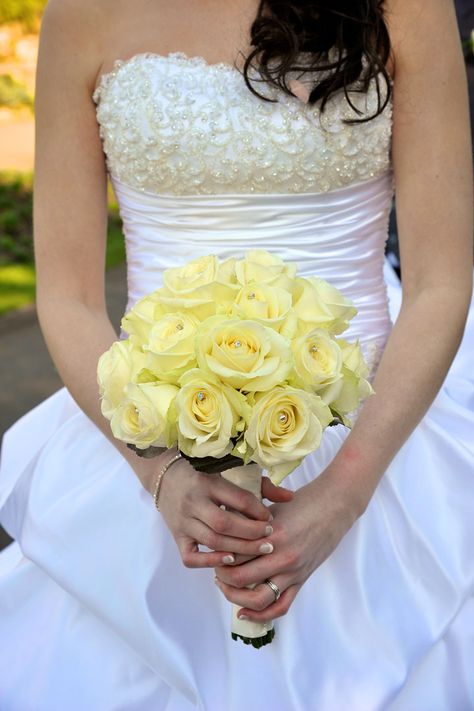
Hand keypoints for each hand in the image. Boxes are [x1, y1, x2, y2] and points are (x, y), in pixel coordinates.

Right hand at [147, 451, 290, 569]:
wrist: (165, 475)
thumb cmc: (204, 473)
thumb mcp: (230, 471)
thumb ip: (261, 485)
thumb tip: (291, 497)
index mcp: (208, 482)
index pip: (237, 499)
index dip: (258, 511)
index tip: (271, 518)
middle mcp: (193, 502)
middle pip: (225, 524)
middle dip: (251, 534)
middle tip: (270, 539)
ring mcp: (183, 521)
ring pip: (212, 541)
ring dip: (239, 549)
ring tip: (260, 550)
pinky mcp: (176, 536)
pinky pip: (190, 557)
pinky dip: (210, 562)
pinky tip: (229, 560)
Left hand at [214, 467, 359, 621]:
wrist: (334, 507)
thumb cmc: (302, 502)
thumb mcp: (271, 506)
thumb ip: (249, 519)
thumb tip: (225, 526)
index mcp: (270, 534)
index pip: (234, 551)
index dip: (218, 553)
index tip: (213, 549)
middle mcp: (280, 556)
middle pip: (239, 576)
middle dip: (222, 575)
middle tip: (216, 567)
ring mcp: (292, 571)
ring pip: (256, 598)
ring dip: (235, 597)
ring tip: (225, 587)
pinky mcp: (301, 580)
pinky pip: (279, 607)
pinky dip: (260, 615)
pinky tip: (244, 612)